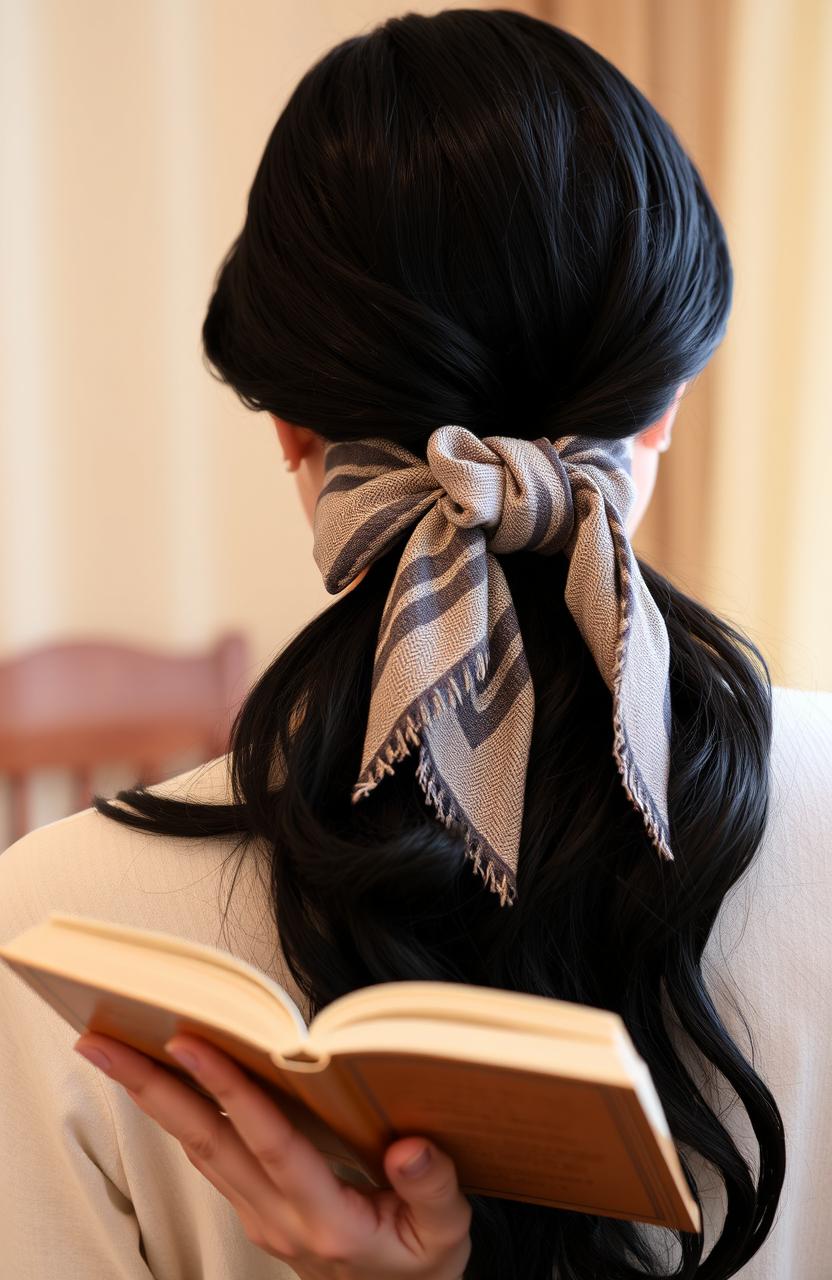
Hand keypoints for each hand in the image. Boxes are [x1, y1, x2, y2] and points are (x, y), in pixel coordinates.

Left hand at [73, 1032, 471, 1278]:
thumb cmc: (424, 1262)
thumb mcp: (447, 1233)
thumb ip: (433, 1189)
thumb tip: (410, 1147)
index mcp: (327, 1221)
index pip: (269, 1144)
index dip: (229, 1090)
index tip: (191, 1043)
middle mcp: (279, 1218)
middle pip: (207, 1142)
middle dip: (151, 1088)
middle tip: (100, 1042)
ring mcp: (260, 1215)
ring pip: (198, 1146)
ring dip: (152, 1097)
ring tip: (114, 1048)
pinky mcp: (255, 1207)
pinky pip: (209, 1153)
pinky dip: (178, 1111)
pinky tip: (163, 1080)